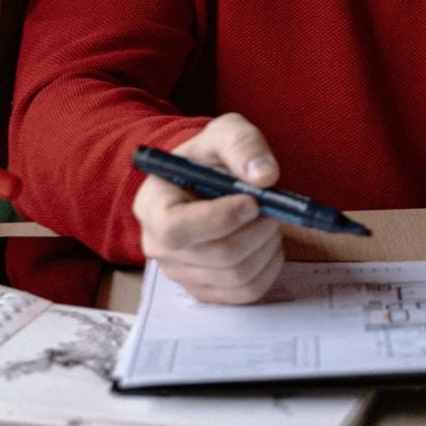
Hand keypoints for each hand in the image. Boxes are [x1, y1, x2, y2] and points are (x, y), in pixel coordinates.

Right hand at [134, 114, 284, 303]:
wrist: (206, 181)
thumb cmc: (209, 158)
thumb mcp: (224, 133)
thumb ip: (242, 145)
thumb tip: (264, 177)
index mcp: (152, 206)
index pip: (176, 229)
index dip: (219, 220)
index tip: (253, 202)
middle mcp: (158, 246)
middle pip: (216, 256)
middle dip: (256, 231)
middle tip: (273, 208)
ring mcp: (181, 273)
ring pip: (236, 276)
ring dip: (266, 246)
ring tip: (270, 220)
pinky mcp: (206, 290)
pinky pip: (246, 293)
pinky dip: (269, 268)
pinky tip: (268, 243)